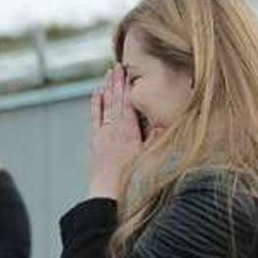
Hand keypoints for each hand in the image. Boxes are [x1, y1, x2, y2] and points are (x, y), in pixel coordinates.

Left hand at [89, 65, 143, 198]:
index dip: (127, 85)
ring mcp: (103, 134)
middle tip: (118, 65)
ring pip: (105, 105)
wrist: (108, 191)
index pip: (128, 102)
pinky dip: (96, 104)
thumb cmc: (131, 177)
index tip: (128, 71)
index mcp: (128, 130)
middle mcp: (114, 129)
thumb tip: (162, 121)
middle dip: (117, 82)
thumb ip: (155, 137)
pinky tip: (97, 94)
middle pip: (116, 100)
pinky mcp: (95, 140)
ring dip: (107, 89)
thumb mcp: (148, 156)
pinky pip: (95, 117)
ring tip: (108, 74)